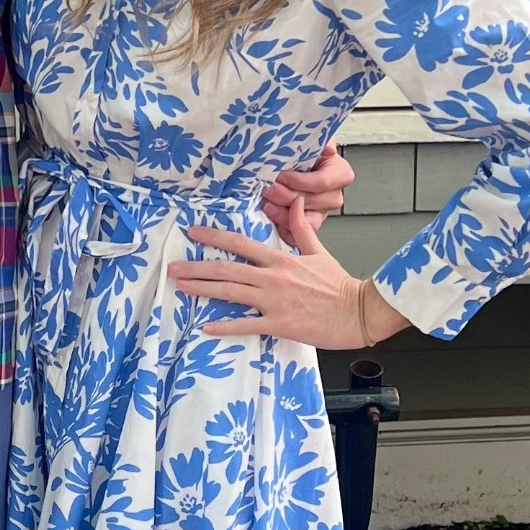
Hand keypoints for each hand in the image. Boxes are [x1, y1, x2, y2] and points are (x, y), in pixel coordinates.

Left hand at [169, 193, 407, 347]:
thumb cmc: (339, 285)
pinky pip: (247, 325)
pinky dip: (226, 327)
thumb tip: (295, 202)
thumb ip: (302, 227)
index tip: (193, 232)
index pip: (240, 244)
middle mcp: (273, 278)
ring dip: (203, 290)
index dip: (214, 237)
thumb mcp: (318, 250)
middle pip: (227, 269)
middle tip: (172, 268)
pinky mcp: (280, 324)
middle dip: (197, 267)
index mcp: (280, 259)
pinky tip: (206, 327)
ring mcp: (274, 301)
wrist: (357, 311)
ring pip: (231, 293)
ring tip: (181, 288)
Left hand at [260, 140, 354, 234]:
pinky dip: (281, 226)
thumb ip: (320, 140)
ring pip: (303, 220)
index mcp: (340, 174)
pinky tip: (269, 217)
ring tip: (265, 202)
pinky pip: (297, 234)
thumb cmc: (303, 152)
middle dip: (285, 195)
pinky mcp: (308, 226)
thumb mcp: (313, 140)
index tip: (281, 175)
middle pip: (309, 201)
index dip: (299, 181)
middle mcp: (333, 196)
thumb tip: (328, 149)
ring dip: (281, 212)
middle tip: (266, 187)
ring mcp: (321, 213)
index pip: (322, 182)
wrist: (294, 165)